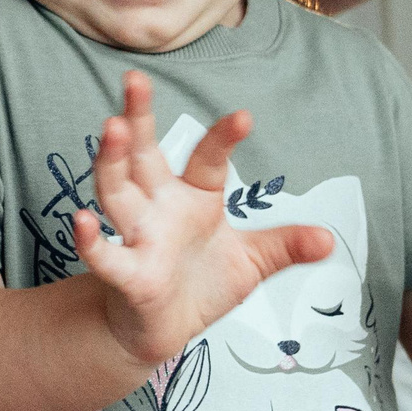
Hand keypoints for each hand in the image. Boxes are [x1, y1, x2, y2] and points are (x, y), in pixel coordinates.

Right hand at [70, 72, 334, 367]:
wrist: (164, 330)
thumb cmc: (202, 285)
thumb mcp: (252, 264)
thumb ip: (285, 247)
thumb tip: (329, 240)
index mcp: (193, 197)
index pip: (207, 160)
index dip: (224, 139)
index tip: (244, 117)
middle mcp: (158, 207)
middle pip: (143, 155)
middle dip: (138, 118)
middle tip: (134, 80)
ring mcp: (138, 237)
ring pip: (117, 191)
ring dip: (111, 161)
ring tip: (111, 128)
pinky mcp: (126, 274)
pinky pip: (105, 255)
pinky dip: (90, 240)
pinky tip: (82, 221)